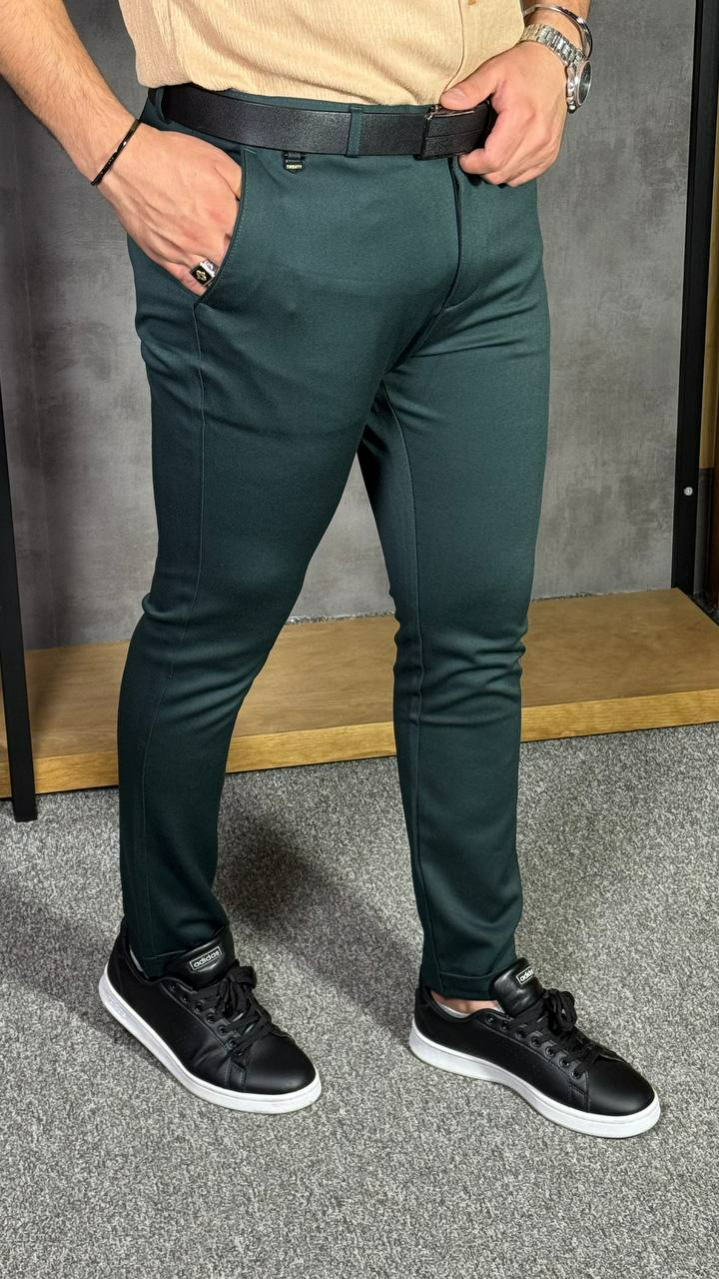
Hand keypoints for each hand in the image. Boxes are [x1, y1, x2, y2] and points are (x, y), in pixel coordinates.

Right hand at [98, 123, 242, 294]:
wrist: (128, 162)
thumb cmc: (168, 158)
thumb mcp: (216, 160)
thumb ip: (241, 184)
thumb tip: (256, 202)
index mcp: (223, 215)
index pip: (252, 238)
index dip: (259, 239)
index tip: (263, 240)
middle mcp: (205, 239)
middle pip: (235, 261)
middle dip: (244, 259)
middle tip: (251, 259)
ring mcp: (183, 251)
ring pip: (213, 274)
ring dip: (225, 274)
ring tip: (234, 274)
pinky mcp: (164, 256)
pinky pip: (188, 280)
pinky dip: (201, 286)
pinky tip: (209, 285)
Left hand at [440, 41, 568, 185]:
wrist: (555, 64)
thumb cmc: (525, 66)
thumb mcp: (494, 70)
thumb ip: (470, 89)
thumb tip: (448, 101)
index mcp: (521, 118)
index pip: (491, 160)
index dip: (472, 163)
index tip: (464, 155)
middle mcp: (537, 137)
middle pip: (499, 173)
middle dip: (481, 168)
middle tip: (475, 152)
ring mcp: (546, 147)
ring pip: (511, 178)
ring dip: (496, 170)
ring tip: (490, 151)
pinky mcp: (551, 153)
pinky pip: (525, 177)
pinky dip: (512, 171)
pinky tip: (506, 155)